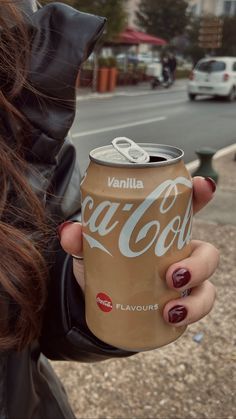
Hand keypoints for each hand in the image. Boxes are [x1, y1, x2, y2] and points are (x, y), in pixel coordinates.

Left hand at [59, 176, 218, 326]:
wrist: (101, 304)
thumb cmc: (104, 266)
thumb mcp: (90, 250)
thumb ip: (80, 238)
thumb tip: (70, 231)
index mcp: (162, 229)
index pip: (187, 206)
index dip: (200, 192)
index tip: (202, 187)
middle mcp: (179, 252)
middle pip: (206, 252)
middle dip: (199, 263)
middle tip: (171, 275)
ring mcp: (183, 280)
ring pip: (207, 283)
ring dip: (196, 298)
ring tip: (170, 309)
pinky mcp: (181, 302)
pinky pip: (199, 307)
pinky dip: (191, 313)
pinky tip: (171, 318)